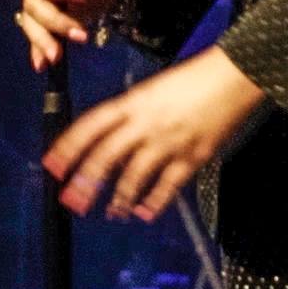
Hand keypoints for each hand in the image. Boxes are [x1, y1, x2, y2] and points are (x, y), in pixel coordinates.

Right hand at [15, 0, 139, 68]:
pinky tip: (43, 65)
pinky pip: (39, 35)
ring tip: (58, 58)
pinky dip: (39, 50)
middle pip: (32, 3)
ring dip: (44, 40)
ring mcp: (40, 1)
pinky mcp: (48, 20)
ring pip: (32, 23)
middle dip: (54, 21)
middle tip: (81, 35)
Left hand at [42, 44, 263, 221]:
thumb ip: (131, 117)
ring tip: (112, 212)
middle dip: (86, 181)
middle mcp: (146, 122)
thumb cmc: (194, 79)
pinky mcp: (193, 156)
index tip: (52, 166)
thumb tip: (114, 151)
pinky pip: (168, 185)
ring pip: (135, 175)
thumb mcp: (153, 90)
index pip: (91, 125)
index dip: (69, 147)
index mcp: (133, 101)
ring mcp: (169, 141)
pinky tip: (144, 213)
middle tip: (72, 202)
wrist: (235, 76)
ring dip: (119, 197)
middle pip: (107, 155)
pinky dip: (155, 202)